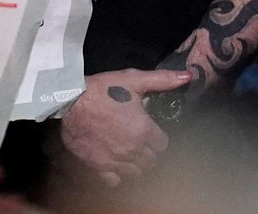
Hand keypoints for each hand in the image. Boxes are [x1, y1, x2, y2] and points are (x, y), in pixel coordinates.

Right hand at [57, 67, 189, 185]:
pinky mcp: (98, 167)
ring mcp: (115, 161)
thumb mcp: (134, 79)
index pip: (163, 145)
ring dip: (137, 166)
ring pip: (136, 173)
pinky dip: (118, 176)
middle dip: (151, 154)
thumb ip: (163, 80)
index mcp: (144, 131)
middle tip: (145, 144)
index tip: (154, 134)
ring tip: (133, 155)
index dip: (160, 139)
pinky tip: (117, 165)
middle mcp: (132, 150)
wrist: (69, 103)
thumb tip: (187, 76)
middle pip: (152, 161)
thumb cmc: (102, 90)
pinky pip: (114, 181)